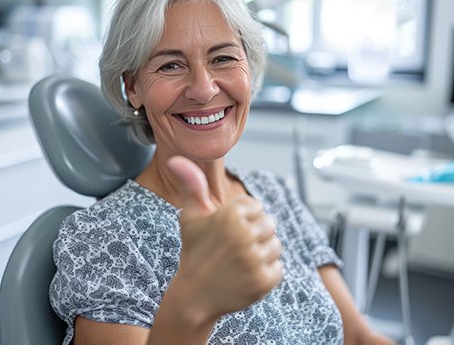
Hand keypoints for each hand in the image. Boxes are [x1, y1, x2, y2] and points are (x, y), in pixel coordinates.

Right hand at [166, 156, 282, 320]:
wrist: (194, 297)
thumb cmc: (194, 251)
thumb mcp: (191, 217)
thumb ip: (191, 185)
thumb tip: (175, 158)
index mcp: (230, 214)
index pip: (257, 207)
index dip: (243, 220)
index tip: (228, 233)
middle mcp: (244, 234)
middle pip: (269, 224)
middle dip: (255, 235)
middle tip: (234, 250)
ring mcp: (255, 258)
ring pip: (276, 246)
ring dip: (262, 254)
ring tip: (240, 263)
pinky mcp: (264, 280)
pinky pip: (278, 268)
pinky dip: (265, 274)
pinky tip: (246, 276)